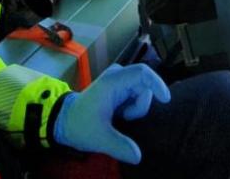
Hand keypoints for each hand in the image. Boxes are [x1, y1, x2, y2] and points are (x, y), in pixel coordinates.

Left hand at [52, 63, 170, 163]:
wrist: (63, 121)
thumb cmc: (79, 125)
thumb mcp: (99, 138)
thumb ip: (119, 145)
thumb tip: (138, 157)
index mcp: (112, 82)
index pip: (143, 73)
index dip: (157, 84)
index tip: (165, 100)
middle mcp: (117, 77)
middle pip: (144, 87)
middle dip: (140, 107)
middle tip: (124, 119)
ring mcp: (118, 82)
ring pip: (141, 93)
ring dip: (135, 109)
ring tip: (119, 118)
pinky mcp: (118, 89)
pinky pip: (136, 96)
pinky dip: (132, 109)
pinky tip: (120, 116)